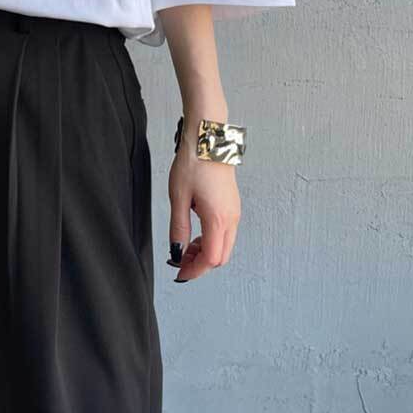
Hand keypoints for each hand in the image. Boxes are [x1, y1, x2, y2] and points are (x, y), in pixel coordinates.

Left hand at [167, 131, 240, 282]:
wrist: (208, 139)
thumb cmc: (193, 164)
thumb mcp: (178, 198)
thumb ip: (178, 228)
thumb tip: (177, 251)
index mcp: (218, 219)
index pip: (211, 259)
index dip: (194, 270)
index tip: (179, 272)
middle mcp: (232, 218)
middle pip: (221, 257)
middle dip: (200, 263)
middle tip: (179, 259)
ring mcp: (235, 212)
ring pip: (224, 245)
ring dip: (206, 251)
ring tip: (185, 244)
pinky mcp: (233, 205)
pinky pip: (226, 233)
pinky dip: (211, 239)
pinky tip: (195, 231)